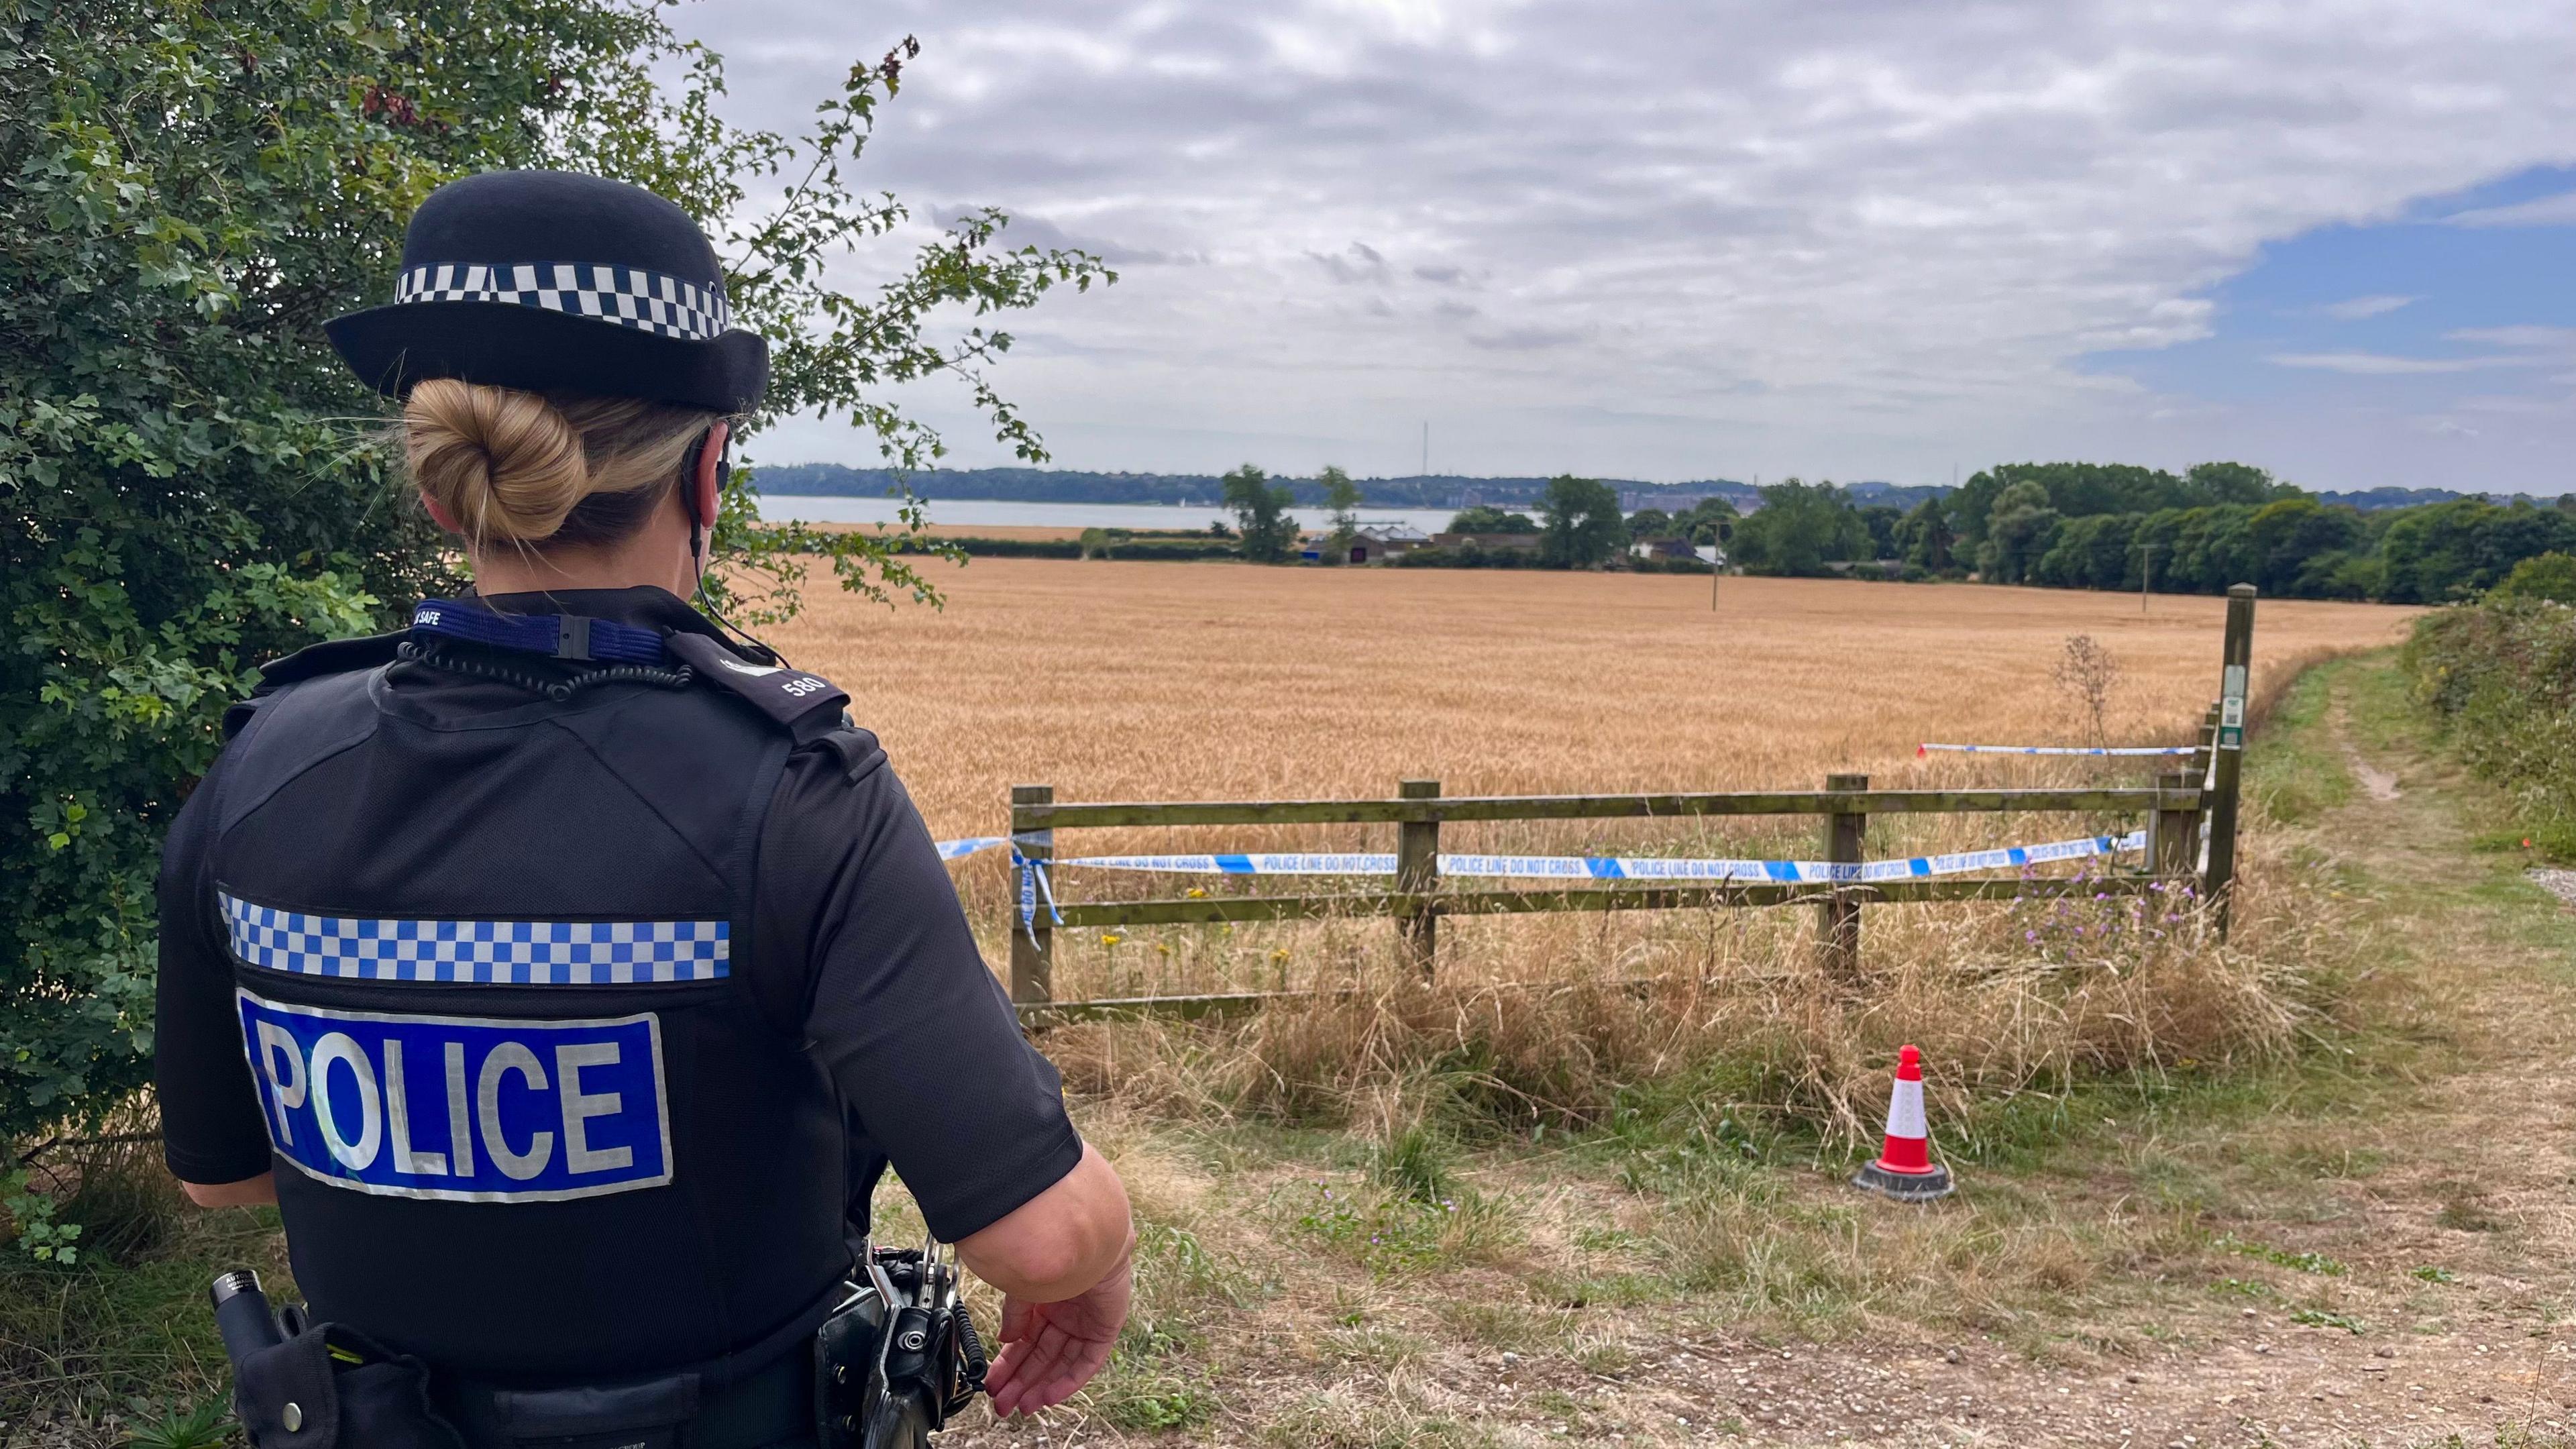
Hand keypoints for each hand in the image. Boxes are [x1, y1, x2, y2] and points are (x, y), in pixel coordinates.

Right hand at [981, 1243, 1132, 1416]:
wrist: (1087, 1240)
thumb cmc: (1054, 1254)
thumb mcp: (1023, 1290)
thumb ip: (1015, 1317)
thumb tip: (1004, 1340)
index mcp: (1044, 1303)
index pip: (1025, 1342)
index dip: (1008, 1365)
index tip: (993, 1384)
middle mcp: (1064, 1315)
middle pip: (1042, 1358)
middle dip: (1022, 1382)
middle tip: (1004, 1404)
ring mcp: (1085, 1323)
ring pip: (1062, 1364)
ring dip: (1042, 1386)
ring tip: (1023, 1405)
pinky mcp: (1105, 1329)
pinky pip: (1087, 1363)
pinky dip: (1068, 1381)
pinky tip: (1048, 1396)